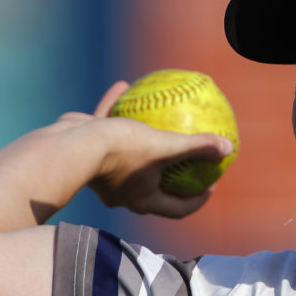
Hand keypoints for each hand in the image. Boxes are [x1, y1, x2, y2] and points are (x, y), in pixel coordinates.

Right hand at [77, 81, 235, 217]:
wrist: (67, 147)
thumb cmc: (119, 151)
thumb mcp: (163, 147)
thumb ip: (195, 148)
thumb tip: (228, 148)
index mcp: (142, 199)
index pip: (178, 209)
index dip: (197, 200)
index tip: (211, 184)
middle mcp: (123, 191)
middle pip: (154, 188)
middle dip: (173, 174)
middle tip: (190, 158)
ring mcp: (102, 173)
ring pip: (128, 156)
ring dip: (143, 140)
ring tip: (158, 122)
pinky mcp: (87, 151)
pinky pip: (106, 128)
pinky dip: (116, 110)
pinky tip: (124, 86)